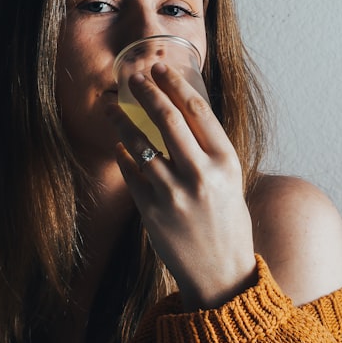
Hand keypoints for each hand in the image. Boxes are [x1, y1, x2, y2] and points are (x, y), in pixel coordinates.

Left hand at [108, 62, 256, 309]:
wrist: (221, 274)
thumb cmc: (228, 222)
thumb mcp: (231, 180)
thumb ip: (209, 149)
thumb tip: (181, 109)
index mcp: (226, 162)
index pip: (198, 111)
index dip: (175, 85)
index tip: (161, 68)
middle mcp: (200, 174)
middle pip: (168, 119)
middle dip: (147, 91)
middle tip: (133, 76)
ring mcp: (173, 193)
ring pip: (140, 143)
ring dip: (122, 120)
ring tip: (111, 107)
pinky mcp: (151, 210)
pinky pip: (130, 172)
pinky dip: (123, 154)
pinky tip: (119, 144)